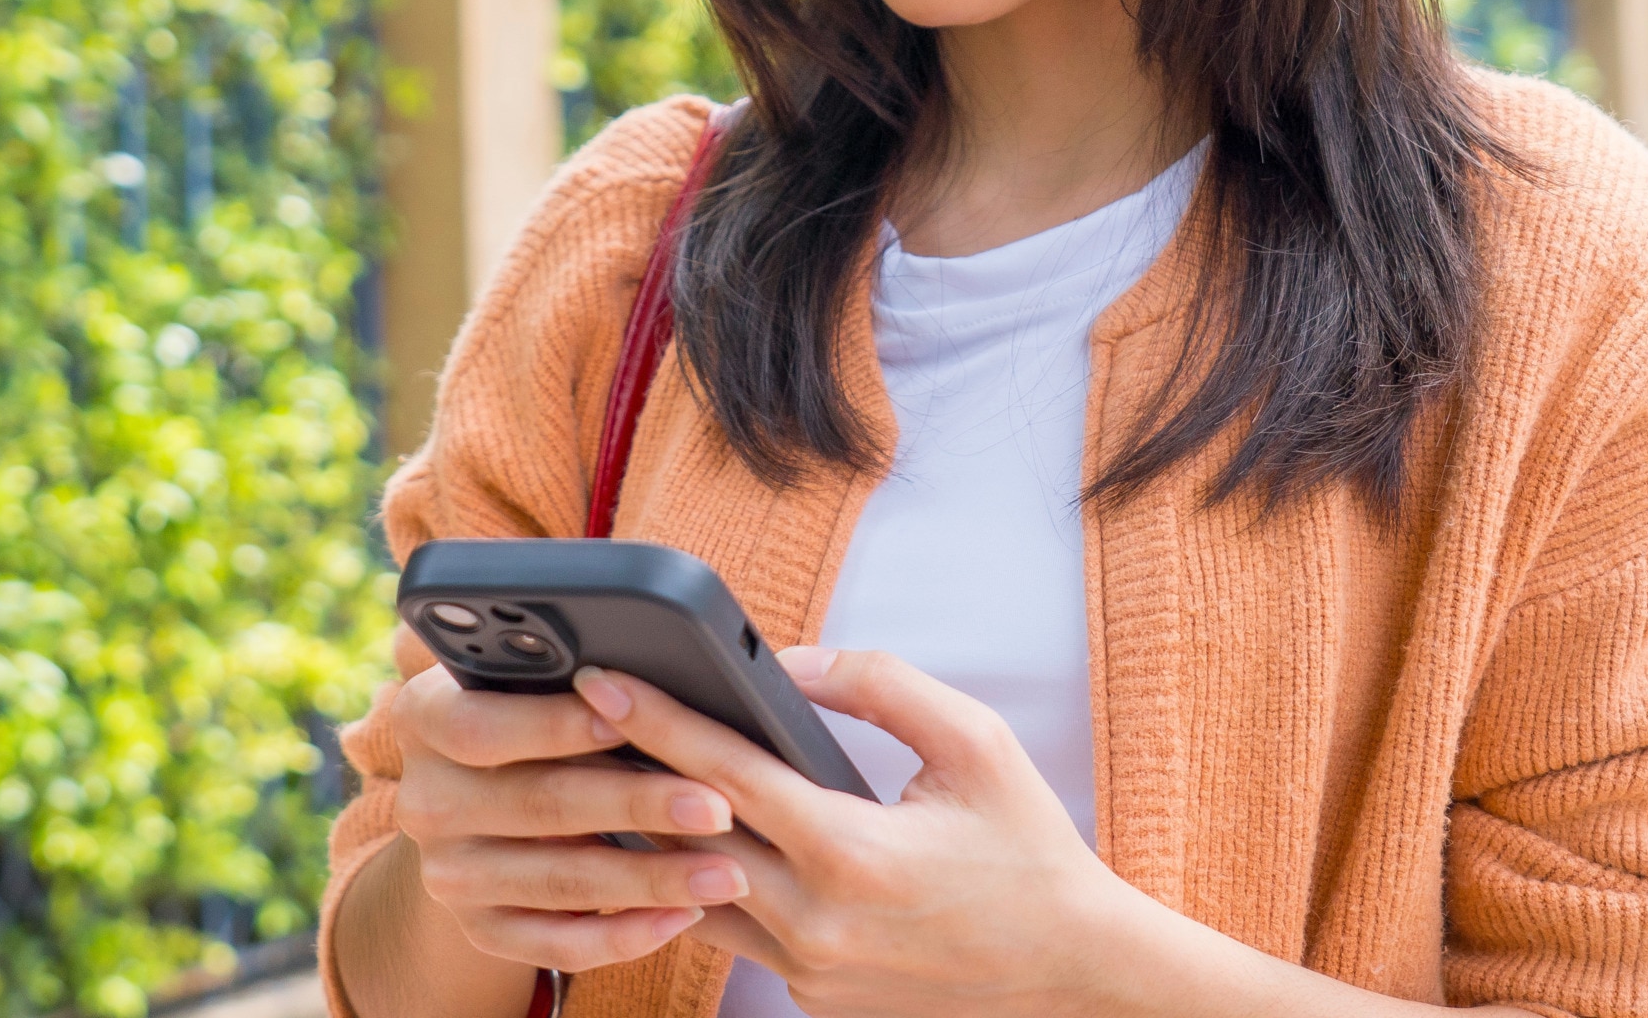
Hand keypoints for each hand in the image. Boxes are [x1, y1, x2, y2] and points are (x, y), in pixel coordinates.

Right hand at [381, 639, 757, 977]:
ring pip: (560, 882)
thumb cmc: (528, 714)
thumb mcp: (519, 681)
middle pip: (539, 805)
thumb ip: (562, 674)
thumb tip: (644, 672)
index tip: (629, 720)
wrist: (476, 803)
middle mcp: (426, 801)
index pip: (480, 726)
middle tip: (717, 806)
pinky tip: (683, 915)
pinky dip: (626, 934)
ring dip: (651, 879)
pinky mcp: (479, 929)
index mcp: (425, 719)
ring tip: (725, 872)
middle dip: (638, 806)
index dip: (554, 725)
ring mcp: (449, 874)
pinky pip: (557, 946)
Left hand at [573, 646, 1136, 1017]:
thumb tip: (789, 662)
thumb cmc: (1028, 848)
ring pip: (692, 896)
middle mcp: (815, 922)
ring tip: (606, 774)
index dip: (656, 718)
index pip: (722, 773)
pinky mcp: (809, 996)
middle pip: (685, 837)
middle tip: (576, 718)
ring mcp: (806, 970)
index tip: (601, 678)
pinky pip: (732, 931)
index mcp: (850, 854)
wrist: (1071, 971)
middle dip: (626, 772)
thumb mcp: (972, 742)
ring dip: (652, 836)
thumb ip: (878, 686)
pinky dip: (701, 884)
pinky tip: (680, 839)